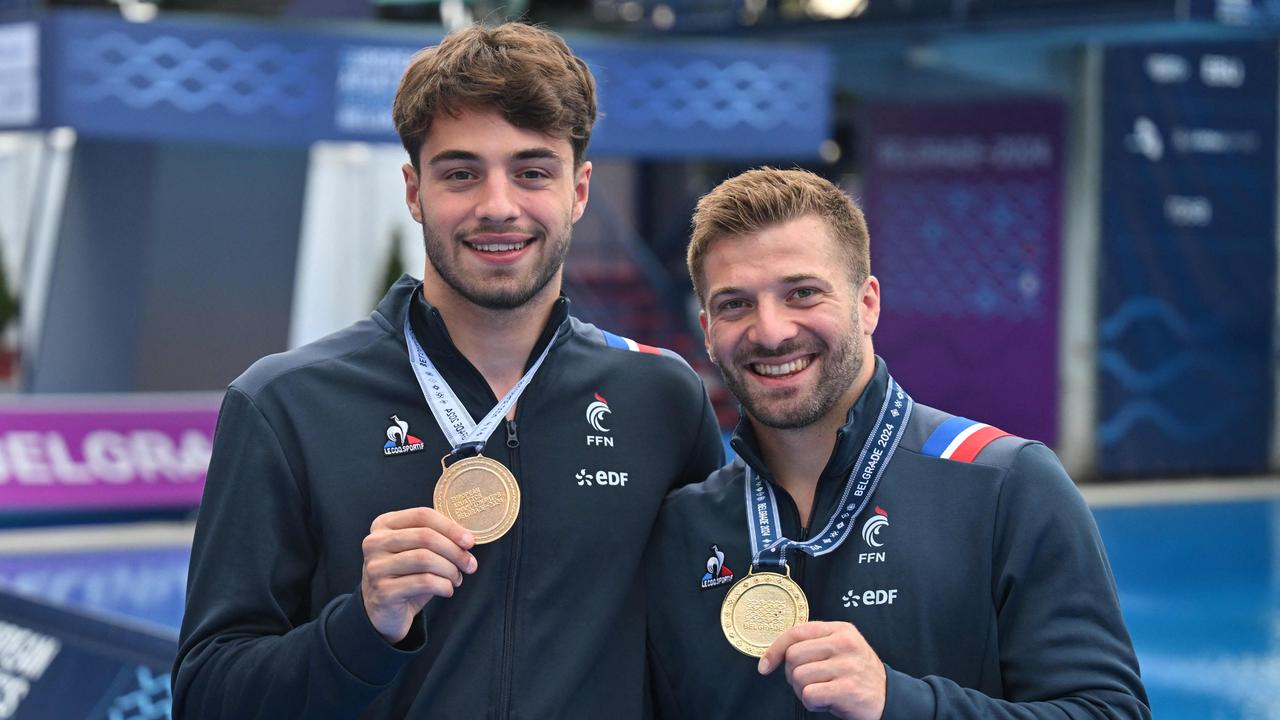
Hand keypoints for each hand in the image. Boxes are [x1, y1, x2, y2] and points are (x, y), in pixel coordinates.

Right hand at [361, 507, 477, 643]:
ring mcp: (376, 567)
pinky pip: (424, 582)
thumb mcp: (418, 551)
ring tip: (457, 578)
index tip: (470, 541)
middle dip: (454, 551)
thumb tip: (467, 538)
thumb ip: (436, 538)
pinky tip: (447, 590)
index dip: (451, 527)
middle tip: (470, 564)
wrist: (385, 611)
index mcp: (384, 525)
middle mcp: (375, 543)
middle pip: (425, 536)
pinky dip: (443, 585)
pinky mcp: (383, 591)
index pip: (422, 515)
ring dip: (450, 570)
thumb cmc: (406, 576)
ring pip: (425, 559)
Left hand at [758, 621, 886, 719]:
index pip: (796, 632)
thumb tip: (778, 651)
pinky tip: (826, 701)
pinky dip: (812, 703)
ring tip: (822, 692)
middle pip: (793, 656)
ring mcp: (847, 666)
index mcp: (840, 630)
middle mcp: (844, 644)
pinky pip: (809, 694)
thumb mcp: (842, 649)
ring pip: (799, 677)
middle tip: (808, 683)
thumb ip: (816, 643)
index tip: (766, 664)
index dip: (775, 649)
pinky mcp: (847, 688)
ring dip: (804, 691)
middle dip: (793, 675)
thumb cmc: (858, 675)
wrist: (889, 697)